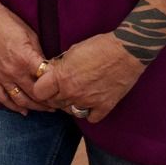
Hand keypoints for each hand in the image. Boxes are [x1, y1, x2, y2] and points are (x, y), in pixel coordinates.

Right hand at [0, 0, 54, 114]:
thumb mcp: (30, 35)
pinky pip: (2, 97)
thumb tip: (49, 69)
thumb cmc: (7, 21)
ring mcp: (1, 76)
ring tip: (47, 109)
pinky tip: (23, 111)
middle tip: (62, 103)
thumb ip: (39, 55)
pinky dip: (13, 106)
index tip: (67, 90)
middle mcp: (14, 71)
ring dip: (35, 107)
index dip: (59, 87)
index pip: (47, 81)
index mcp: (26, 59)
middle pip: (36, 95)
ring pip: (21, 100)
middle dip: (51, 102)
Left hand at [28, 33, 144, 122]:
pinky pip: (90, 118)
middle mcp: (72, 92)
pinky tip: (90, 103)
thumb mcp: (71, 51)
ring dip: (69, 104)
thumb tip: (50, 72)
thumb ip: (59, 65)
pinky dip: (88, 112)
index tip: (45, 84)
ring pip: (69, 111)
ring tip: (75, 94)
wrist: (126, 52)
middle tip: (60, 88)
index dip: (40, 87)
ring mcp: (88, 101)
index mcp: (61, 77)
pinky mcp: (104, 107)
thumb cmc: (98, 46)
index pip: (39, 92)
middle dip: (54, 95)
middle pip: (53, 103)